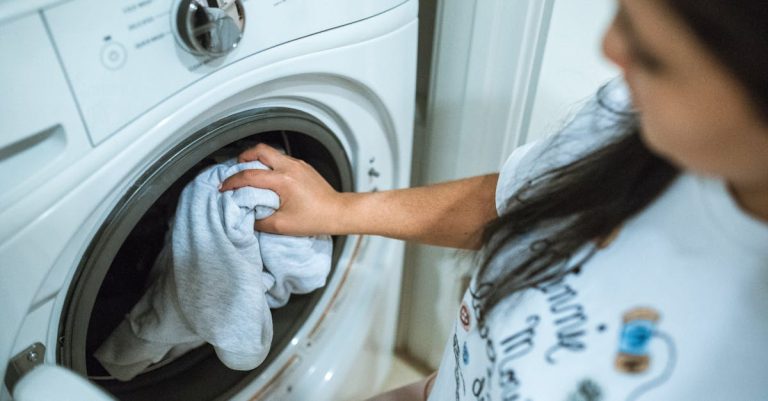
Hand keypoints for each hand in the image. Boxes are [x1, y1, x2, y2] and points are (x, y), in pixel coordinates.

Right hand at [219, 143, 344, 234]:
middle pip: (259, 150)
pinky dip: (270, 164)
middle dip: (243, 158)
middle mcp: (290, 167)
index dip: (232, 181)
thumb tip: (247, 215)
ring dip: (257, 160)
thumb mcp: (282, 226)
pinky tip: (268, 177)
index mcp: (283, 181)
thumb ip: (259, 221)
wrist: (338, 212)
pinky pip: (281, 159)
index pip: (249, 175)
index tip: (224, 188)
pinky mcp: (303, 166)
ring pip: (271, 153)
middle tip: (235, 170)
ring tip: (250, 173)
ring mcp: (298, 164)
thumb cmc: (314, 219)